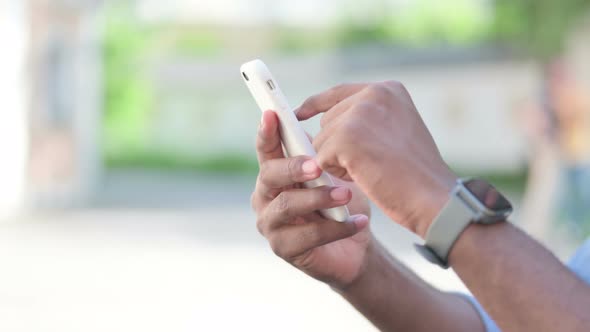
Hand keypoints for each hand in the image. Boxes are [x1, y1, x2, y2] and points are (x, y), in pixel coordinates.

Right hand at [251, 110, 371, 288]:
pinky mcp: (283, 249)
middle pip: (269, 175)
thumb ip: (320, 152)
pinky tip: (360, 222)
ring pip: (286, 206)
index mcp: (274, 173)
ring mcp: (270, 224)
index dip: (266, 132)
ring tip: (346, 195)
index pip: (266, 149)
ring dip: (318, 198)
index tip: (272, 114)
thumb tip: (324, 121)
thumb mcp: (333, 174)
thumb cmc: (340, 204)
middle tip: (317, 165)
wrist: (355, 247)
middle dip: (293, 168)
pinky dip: (336, 228)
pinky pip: (307, 236)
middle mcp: (265, 196)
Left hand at [296, 81, 456, 237]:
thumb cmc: (416, 175)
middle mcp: (374, 93)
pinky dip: (336, 173)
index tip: (300, 113)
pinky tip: (363, 175)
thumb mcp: (395, 132)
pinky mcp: (346, 136)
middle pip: (328, 120)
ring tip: (371, 168)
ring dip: (338, 161)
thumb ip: (367, 121)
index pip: (339, 92)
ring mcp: (359, 113)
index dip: (317, 104)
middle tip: (371, 162)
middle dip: (338, 146)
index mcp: (388, 90)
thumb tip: (327, 123)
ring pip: (322, 140)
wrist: (433, 198)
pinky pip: (321, 157)